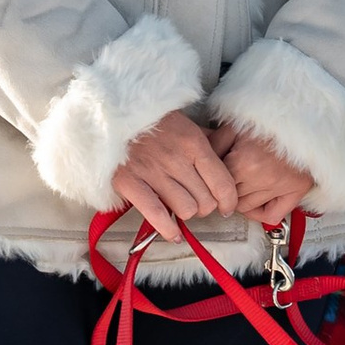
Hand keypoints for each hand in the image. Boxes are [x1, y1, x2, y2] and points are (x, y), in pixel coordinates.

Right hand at [114, 109, 241, 243]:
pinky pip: (156, 215)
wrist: (114, 111)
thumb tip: (227, 156)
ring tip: (179, 205)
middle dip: (205, 205)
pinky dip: (167, 229)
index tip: (227, 206)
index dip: (229, 201)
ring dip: (185, 212)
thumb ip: (208, 142)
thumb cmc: (154, 119)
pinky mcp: (130, 182)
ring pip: (186, 211)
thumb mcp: (186, 123)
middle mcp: (175, 159)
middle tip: (197, 199)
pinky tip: (173, 234)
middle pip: (205, 201)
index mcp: (193, 143)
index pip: (223, 184)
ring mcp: (152, 172)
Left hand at [211, 125, 311, 225]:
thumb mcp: (236, 125)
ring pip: (246, 208)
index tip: (212, 177)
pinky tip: (256, 203)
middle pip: (229, 198)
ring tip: (241, 186)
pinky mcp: (295, 191)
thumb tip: (197, 160)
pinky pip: (271, 215)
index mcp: (244, 162)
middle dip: (225, 190)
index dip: (212, 181)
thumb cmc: (270, 121)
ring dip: (240, 200)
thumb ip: (214, 143)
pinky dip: (260, 214)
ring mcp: (279, 187)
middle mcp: (261, 179)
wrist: (304, 119)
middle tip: (227, 179)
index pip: (218, 185)